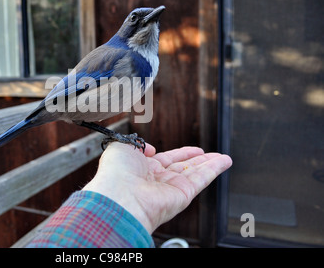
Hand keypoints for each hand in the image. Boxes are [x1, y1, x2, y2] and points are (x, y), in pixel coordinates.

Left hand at [82, 142, 231, 233]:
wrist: (119, 196)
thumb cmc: (115, 173)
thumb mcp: (122, 147)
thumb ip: (138, 143)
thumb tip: (151, 149)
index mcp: (142, 169)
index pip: (165, 160)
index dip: (179, 154)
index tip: (192, 150)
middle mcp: (157, 180)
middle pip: (183, 167)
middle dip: (197, 160)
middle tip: (209, 154)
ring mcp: (171, 189)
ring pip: (195, 173)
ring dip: (211, 164)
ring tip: (224, 157)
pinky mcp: (183, 195)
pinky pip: (202, 179)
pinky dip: (215, 169)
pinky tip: (224, 161)